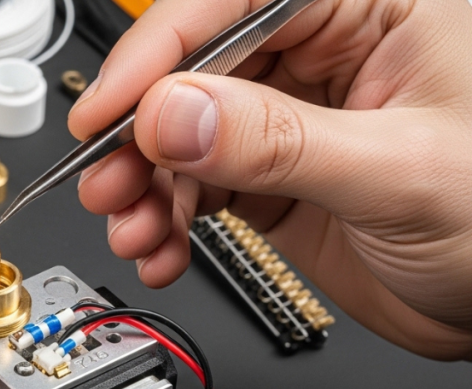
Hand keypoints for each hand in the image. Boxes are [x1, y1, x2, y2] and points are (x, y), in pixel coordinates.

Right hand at [69, 0, 471, 359]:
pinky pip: (199, 186)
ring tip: (133, 227)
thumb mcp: (398, 171)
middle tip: (108, 180)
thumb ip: (278, 141)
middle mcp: (325, 56)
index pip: (237, 4)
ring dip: (146, 185)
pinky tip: (161, 246)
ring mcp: (293, 120)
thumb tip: (174, 112)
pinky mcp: (275, 177)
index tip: (109, 108)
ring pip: (185, 135)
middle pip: (195, 73)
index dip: (160, 53)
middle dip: (141, 134)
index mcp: (371, 11)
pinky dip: (168, 220)